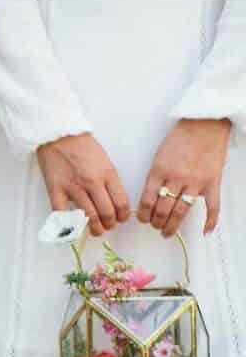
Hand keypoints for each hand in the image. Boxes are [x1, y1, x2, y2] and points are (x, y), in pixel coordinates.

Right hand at [37, 133, 130, 236]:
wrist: (58, 134)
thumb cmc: (82, 145)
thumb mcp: (104, 160)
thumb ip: (109, 180)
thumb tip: (112, 201)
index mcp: (107, 174)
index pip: (121, 203)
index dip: (123, 216)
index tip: (121, 219)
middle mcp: (93, 182)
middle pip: (107, 213)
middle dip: (110, 224)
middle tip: (108, 226)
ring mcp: (73, 187)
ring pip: (89, 217)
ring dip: (94, 228)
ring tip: (95, 230)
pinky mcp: (56, 190)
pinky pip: (62, 214)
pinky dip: (67, 225)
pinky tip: (72, 229)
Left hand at [137, 118, 230, 236]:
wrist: (204, 125)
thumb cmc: (180, 138)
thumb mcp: (159, 156)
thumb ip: (155, 177)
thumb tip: (150, 198)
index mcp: (159, 171)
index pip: (147, 201)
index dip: (144, 215)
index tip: (143, 220)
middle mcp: (176, 179)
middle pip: (163, 210)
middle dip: (156, 222)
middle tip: (155, 227)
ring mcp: (196, 182)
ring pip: (181, 211)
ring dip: (172, 225)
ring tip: (167, 231)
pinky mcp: (212, 183)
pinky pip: (212, 206)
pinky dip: (210, 221)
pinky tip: (205, 231)